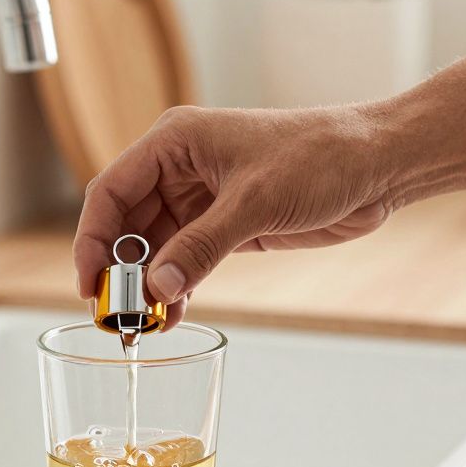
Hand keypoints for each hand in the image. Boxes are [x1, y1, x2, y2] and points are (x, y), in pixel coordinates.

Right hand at [73, 105, 393, 327]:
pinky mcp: (225, 223)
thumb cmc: (321, 156)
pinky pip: (184, 259)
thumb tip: (157, 288)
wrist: (376, 164)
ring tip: (145, 324)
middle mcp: (180, 168)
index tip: (88, 283)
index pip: (110, 192)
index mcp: (174, 142)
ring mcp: (201, 197)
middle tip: (116, 315)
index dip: (92, 239)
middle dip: (118, 270)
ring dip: (147, 285)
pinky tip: (173, 314)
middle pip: (126, 223)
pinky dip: (176, 286)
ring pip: (153, 246)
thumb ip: (201, 247)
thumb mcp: (255, 203)